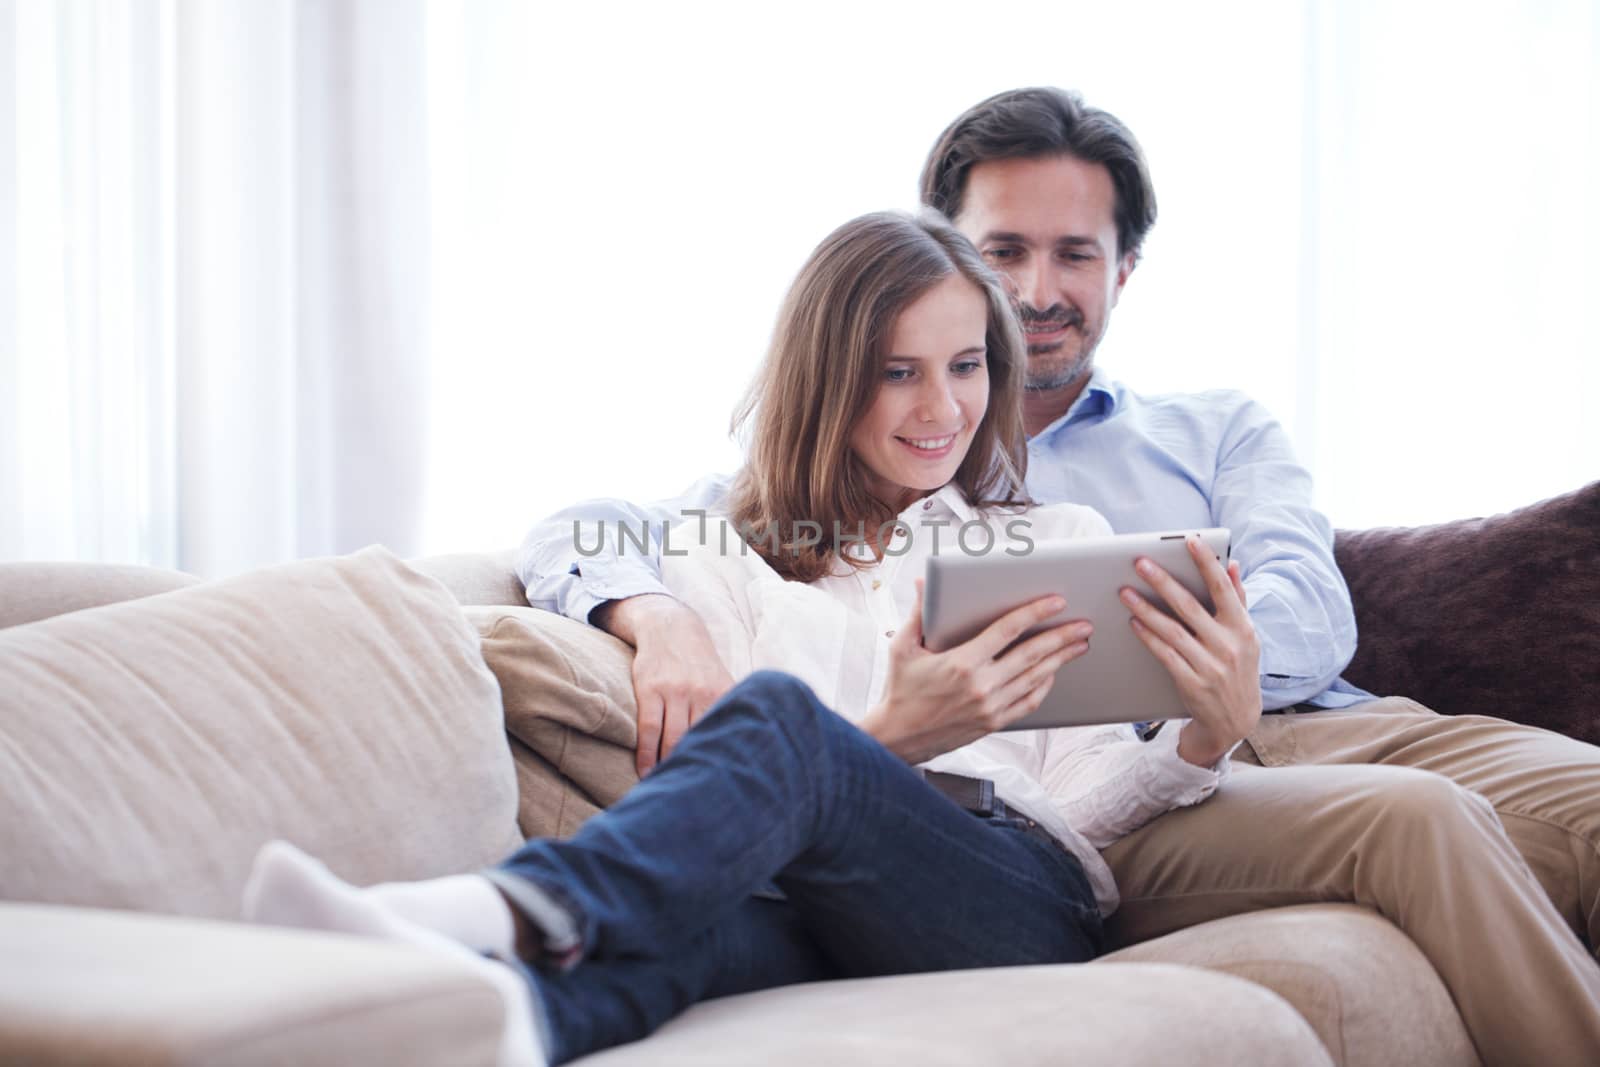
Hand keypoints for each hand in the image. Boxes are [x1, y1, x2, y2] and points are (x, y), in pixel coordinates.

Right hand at [593, 594, 734, 775]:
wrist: (671, 627)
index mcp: (723, 694)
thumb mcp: (722, 681)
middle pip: (699, 741)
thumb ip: (730, 709)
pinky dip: (646, 754)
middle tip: (693, 797)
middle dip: (696, 768)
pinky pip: (649, 729)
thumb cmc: (699, 665)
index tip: (720, 788)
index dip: (722, 762)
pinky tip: (645, 772)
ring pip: (672, 739)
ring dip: (668, 767)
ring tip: (666, 788)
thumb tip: (751, 744)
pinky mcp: (651, 689)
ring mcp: (675, 691)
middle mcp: (702, 694)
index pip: (726, 734)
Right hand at [860, 580, 1092, 764]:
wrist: (899, 738)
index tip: (1056, 601)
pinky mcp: (994, 723)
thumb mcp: (903, 647)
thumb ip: (918, 614)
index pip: (1008, 630)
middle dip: (1062, 637)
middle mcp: (982, 686)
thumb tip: (921, 583)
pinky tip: (1053, 673)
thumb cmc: (900, 690)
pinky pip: (1029, 702)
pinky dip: (1045, 686)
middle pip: (1032, 654)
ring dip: (1061, 659)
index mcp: (962, 662)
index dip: (1035, 612)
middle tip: (1084, 624)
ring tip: (1080, 645)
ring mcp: (991, 707)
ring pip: (1036, 678)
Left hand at [1119, 537, 1260, 766]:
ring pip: (1171, 630)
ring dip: (1145, 609)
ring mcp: (1209, 665)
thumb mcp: (1246, 635)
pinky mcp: (1191, 682)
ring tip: (1124, 592)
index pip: (1223, 589)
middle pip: (1189, 607)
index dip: (1207, 564)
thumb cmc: (1238, 668)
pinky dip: (1147, 636)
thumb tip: (1232, 564)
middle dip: (1162, 582)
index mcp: (1242, 628)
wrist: (1236, 719)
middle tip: (1140, 562)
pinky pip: (1164, 654)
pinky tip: (1133, 622)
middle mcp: (1227, 645)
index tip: (1191, 541)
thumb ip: (1238, 598)